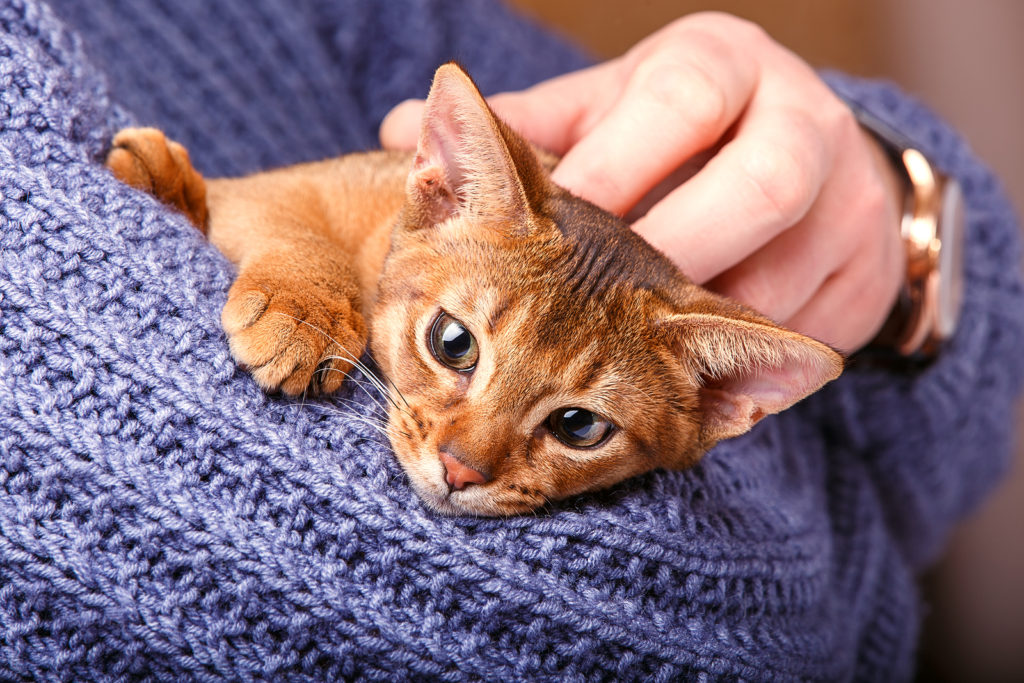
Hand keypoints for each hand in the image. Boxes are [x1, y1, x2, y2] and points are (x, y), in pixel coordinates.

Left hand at [381, 13, 905, 352]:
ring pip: (789, 273)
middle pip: (762, 185)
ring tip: (627, 366)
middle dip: (676, 250)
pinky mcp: (864, 277)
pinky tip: (681, 390)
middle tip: (597, 311)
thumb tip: (401, 129)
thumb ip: (521, 133)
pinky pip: (808, 334)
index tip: (548, 227)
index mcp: (723, 68)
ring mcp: (847, 205)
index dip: (614, 166)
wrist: (799, 166)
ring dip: (704, 329)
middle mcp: (801, 126)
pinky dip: (743, 374)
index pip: (681, 101)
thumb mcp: (604, 118)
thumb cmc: (671, 143)